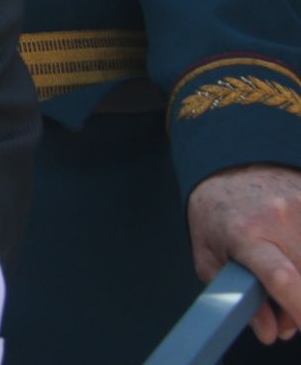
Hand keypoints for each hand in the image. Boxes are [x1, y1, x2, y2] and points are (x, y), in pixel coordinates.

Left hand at [189, 163, 300, 343]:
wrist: (229, 168)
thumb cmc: (215, 216)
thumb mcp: (209, 256)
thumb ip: (236, 297)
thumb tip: (269, 332)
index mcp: (244, 233)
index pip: (279, 277)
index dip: (297, 307)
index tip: (299, 325)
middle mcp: (278, 218)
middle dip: (300, 306)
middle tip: (284, 315)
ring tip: (288, 284)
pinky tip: (295, 261)